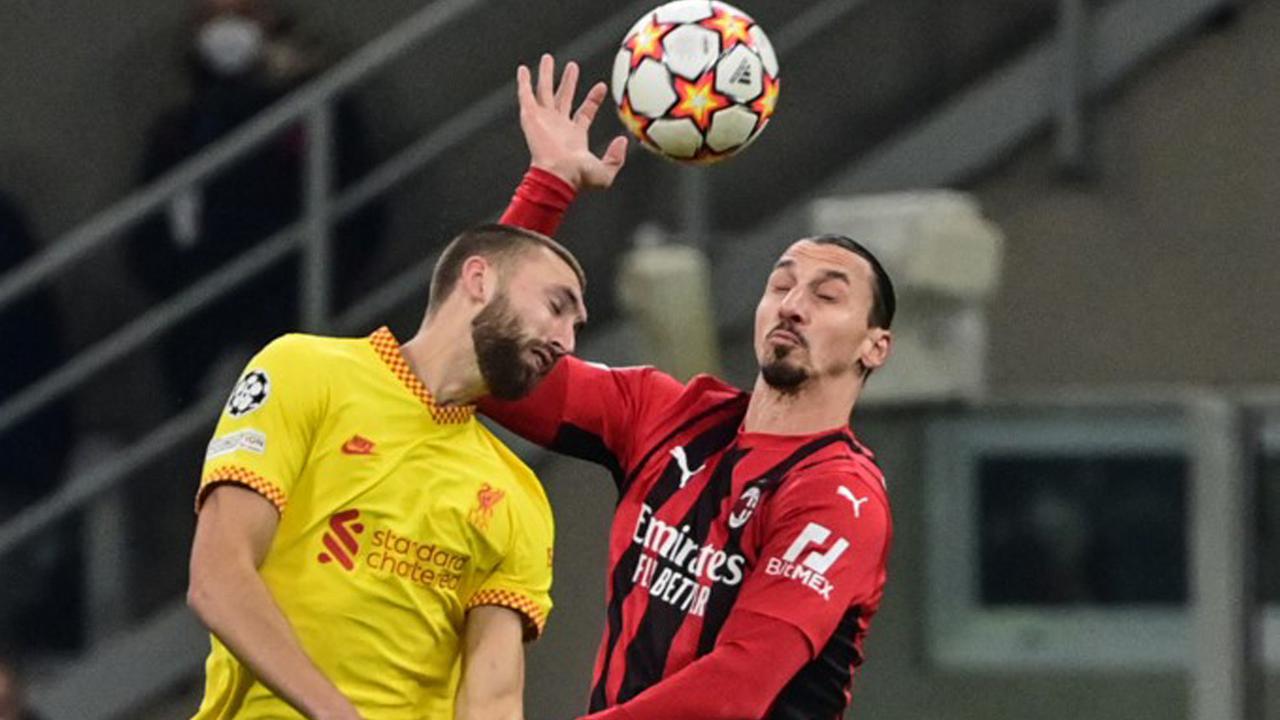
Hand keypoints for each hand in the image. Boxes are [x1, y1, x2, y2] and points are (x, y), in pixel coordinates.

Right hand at [517, 53, 627, 191]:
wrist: (557, 176)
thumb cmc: (579, 178)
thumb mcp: (605, 172)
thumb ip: (616, 157)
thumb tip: (622, 140)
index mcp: (574, 137)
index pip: (584, 113)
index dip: (593, 100)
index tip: (601, 86)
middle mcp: (558, 126)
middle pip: (563, 98)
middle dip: (568, 82)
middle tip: (573, 66)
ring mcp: (544, 121)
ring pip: (545, 92)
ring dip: (546, 75)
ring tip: (548, 58)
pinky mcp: (531, 117)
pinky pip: (526, 95)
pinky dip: (523, 82)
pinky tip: (522, 69)